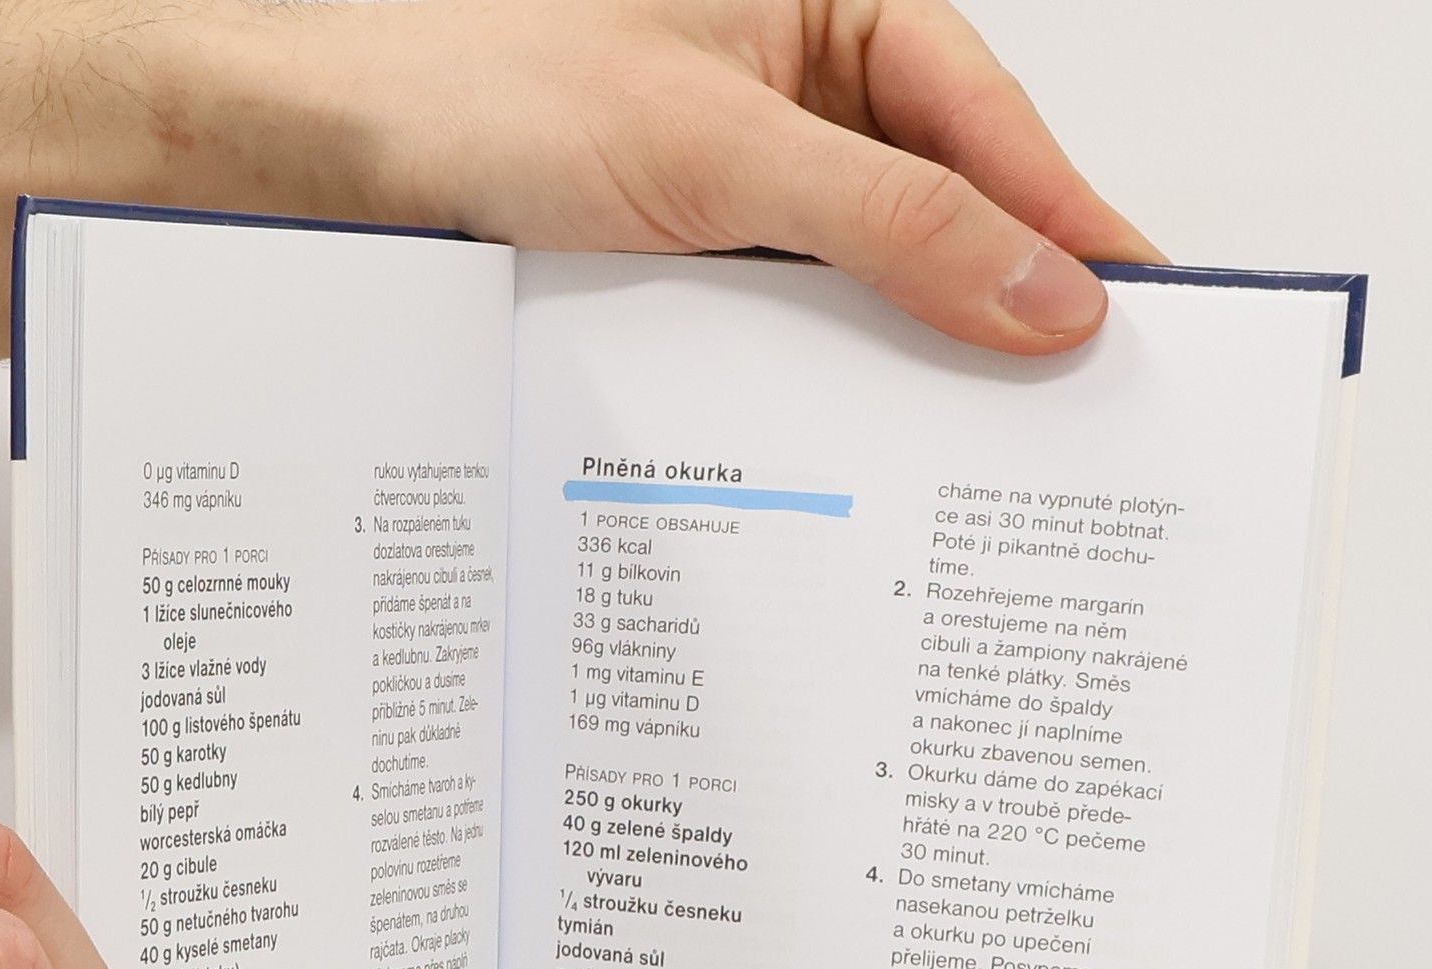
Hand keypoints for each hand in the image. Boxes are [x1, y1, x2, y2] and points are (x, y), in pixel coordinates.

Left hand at [0, 0, 1162, 388]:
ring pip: (857, 290)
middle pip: (935, 206)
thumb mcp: (708, 149)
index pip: (980, 115)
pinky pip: (775, 345)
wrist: (292, 165)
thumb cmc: (464, 89)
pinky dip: (814, 400)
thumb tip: (1043, 293)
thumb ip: (887, 218)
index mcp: (810, 11)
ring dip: (905, 370)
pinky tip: (848, 460)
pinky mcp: (668, 284)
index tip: (1139, 310)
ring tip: (978, 461)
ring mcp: (722, 202)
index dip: (1064, 214)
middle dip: (999, 306)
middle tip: (1079, 414)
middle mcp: (775, 102)